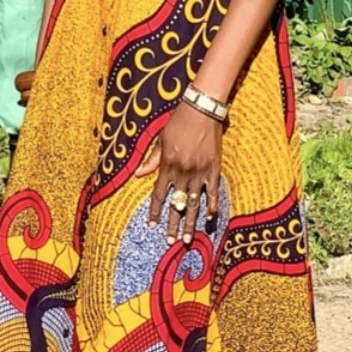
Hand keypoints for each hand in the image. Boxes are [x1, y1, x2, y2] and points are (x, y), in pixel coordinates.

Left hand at [137, 103, 221, 244]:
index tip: (153, 226)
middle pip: (176, 204)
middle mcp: (182, 172)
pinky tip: (210, 218)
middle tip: (170, 242)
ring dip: (191, 222)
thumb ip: (152, 160)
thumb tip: (138, 174)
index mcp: (167, 165)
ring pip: (194, 202)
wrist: (201, 110)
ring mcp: (199, 171)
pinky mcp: (214, 168)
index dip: (155, 211)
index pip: (159, 195)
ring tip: (188, 238)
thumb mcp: (161, 139)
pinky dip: (212, 205)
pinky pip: (212, 191)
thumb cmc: (178, 122)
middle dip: (172, 224)